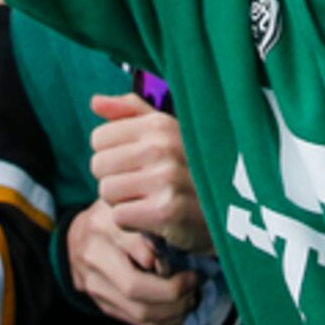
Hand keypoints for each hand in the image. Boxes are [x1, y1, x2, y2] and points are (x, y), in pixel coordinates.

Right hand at [67, 198, 198, 324]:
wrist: (78, 238)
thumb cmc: (115, 216)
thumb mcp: (130, 205)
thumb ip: (146, 220)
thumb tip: (160, 257)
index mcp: (102, 225)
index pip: (136, 248)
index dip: (164, 262)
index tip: (188, 265)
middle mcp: (94, 257)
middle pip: (134, 286)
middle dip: (172, 292)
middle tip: (194, 283)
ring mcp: (94, 285)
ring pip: (138, 311)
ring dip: (173, 311)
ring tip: (191, 298)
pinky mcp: (102, 305)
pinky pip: (137, 323)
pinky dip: (164, 321)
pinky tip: (180, 311)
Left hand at [89, 92, 209, 251]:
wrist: (229, 211)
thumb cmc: (190, 167)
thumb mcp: (167, 130)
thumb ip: (130, 112)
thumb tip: (94, 102)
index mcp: (159, 123)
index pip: (99, 138)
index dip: (113, 154)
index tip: (137, 162)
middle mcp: (162, 147)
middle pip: (98, 166)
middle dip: (115, 178)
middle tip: (143, 184)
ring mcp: (165, 179)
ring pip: (106, 192)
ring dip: (123, 201)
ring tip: (149, 199)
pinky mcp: (165, 211)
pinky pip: (119, 217)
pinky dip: (132, 222)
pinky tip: (153, 217)